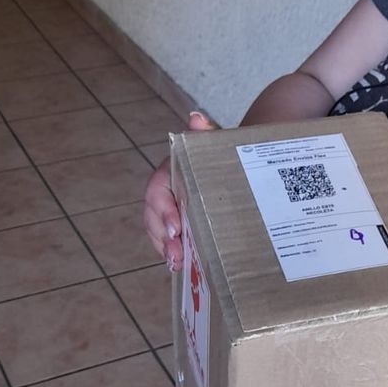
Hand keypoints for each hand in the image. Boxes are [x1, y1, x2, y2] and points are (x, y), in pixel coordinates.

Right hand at [143, 111, 215, 269]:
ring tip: (178, 264)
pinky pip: (169, 241)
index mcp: (170, 171)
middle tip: (177, 254)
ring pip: (158, 231)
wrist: (233, 166)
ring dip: (165, 249)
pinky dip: (173, 253)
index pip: (158, 189)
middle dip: (162, 237)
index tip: (175, 226)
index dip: (163, 209)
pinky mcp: (179, 225)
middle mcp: (166, 191)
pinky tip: (184, 268)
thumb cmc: (222, 156)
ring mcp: (170, 209)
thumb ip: (206, 133)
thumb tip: (196, 118)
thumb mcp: (216, 144)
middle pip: (154, 215)